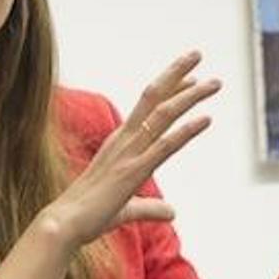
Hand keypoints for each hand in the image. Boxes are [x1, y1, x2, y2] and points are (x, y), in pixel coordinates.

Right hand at [45, 51, 221, 248]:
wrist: (65, 224)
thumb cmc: (88, 215)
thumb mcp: (127, 209)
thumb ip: (151, 208)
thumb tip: (171, 212)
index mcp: (120, 144)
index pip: (147, 107)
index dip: (169, 89)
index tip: (189, 78)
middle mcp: (124, 140)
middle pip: (154, 97)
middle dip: (177, 74)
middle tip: (197, 54)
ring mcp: (129, 153)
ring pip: (163, 114)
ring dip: (190, 96)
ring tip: (214, 82)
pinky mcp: (134, 170)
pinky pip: (165, 144)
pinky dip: (187, 130)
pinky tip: (206, 118)